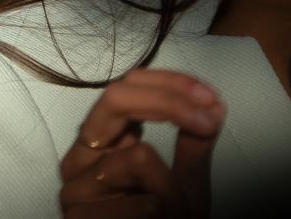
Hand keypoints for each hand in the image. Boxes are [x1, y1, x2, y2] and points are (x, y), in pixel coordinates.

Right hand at [59, 68, 224, 217]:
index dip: (173, 84)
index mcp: (102, 142)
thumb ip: (196, 142)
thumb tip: (215, 104)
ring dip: (174, 188)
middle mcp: (81, 158)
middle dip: (171, 102)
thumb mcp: (188, 184)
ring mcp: (75, 189)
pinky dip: (164, 214)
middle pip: (116, 98)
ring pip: (138, 156)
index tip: (213, 98)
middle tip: (210, 119)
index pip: (129, 87)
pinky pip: (142, 202)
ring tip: (173, 215)